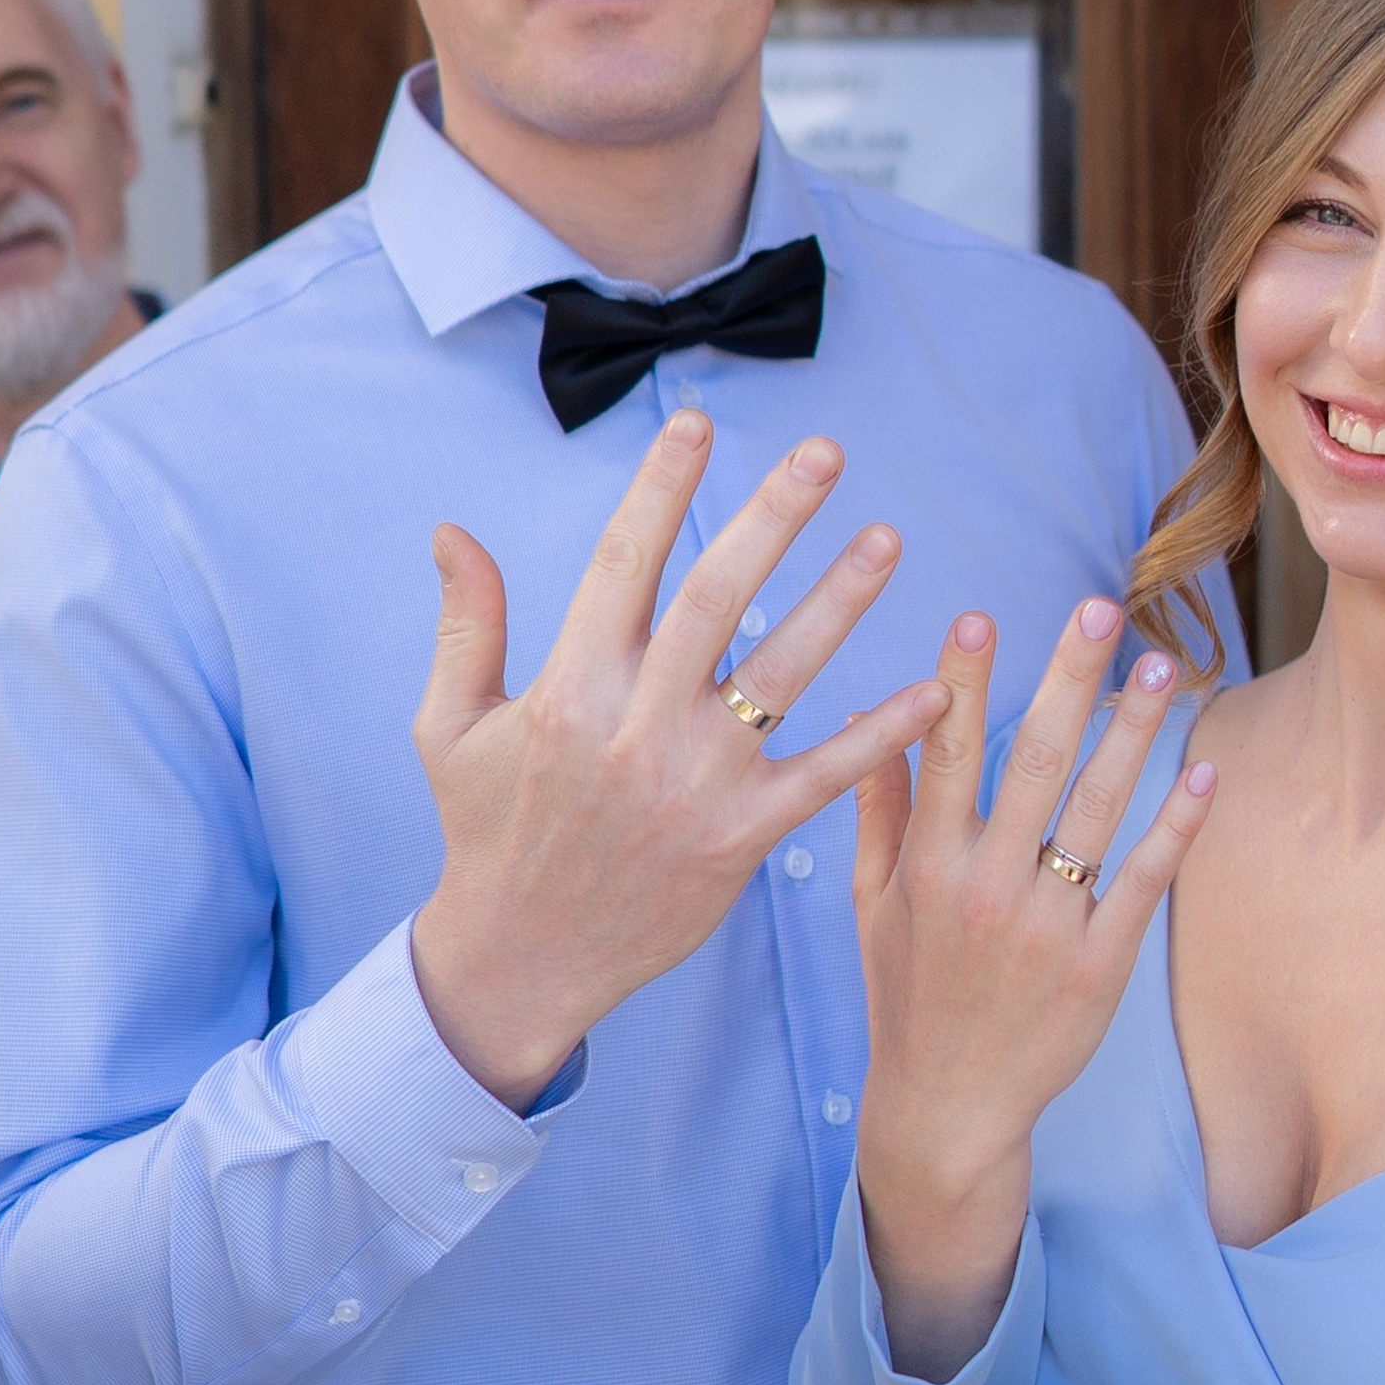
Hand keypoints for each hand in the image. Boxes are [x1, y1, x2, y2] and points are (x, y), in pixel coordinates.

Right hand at [410, 412, 942, 1103]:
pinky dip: (881, 734)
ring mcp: (696, 784)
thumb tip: (451, 530)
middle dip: (774, 517)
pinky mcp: (741, 839)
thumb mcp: (450, 727)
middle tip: (824, 452)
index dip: (664, 489)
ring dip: (841, 603)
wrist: (521, 960)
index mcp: (569, 688)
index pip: (625, 565)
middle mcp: (637, 727)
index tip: (701, 423)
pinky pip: (824, 777)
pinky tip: (934, 688)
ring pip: (783, 674)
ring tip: (887, 539)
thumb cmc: (487, 833)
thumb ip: (466, 626)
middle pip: (719, 598)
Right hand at [852, 596, 1214, 1372]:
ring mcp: (1046, 927)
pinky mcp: (1098, 966)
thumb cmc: (906, 1000)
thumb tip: (880, 721)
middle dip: (1068, 679)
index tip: (979, 614)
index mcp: (927, 868)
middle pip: (1034, 762)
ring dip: (1133, 732)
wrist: (947, 1111)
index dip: (963, 683)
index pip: (947, 755)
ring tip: (1163, 666)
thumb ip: (879, 813)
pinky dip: (1176, 826)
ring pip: (1097, 810)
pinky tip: (1202, 773)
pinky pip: (1143, 880)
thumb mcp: (873, 909)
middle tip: (1101, 608)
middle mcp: (985, 888)